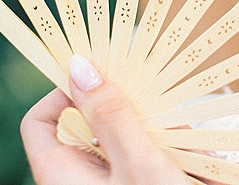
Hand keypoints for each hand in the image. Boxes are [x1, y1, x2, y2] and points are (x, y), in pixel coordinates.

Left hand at [20, 55, 205, 184]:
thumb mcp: (139, 160)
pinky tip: (198, 164)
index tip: (105, 80)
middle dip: (133, 113)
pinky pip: (146, 158)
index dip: (66, 93)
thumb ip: (111, 113)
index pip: (40, 121)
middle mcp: (79, 183)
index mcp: (62, 177)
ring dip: (161, 134)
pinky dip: (171, 153)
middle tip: (165, 115)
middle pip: (90, 125)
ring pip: (126, 139)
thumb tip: (78, 65)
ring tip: (190, 149)